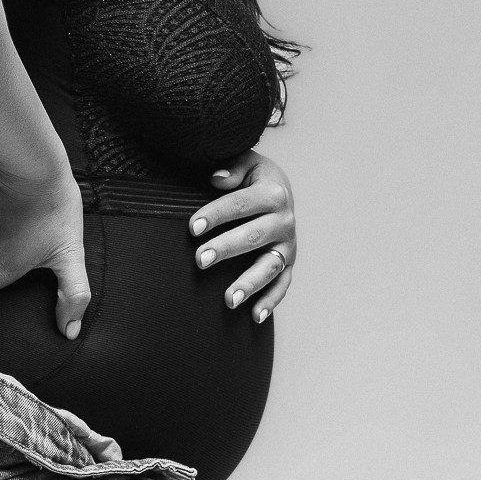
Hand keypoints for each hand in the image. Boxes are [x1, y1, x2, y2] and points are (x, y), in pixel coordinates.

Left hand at [187, 149, 295, 323]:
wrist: (279, 189)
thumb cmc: (254, 177)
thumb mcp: (247, 162)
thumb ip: (233, 167)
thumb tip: (217, 179)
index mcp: (273, 192)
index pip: (241, 204)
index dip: (216, 214)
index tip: (192, 227)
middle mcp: (285, 220)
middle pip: (254, 236)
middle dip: (226, 248)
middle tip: (199, 260)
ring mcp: (288, 245)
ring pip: (270, 266)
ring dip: (250, 283)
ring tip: (228, 300)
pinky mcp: (288, 263)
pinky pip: (282, 285)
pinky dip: (271, 301)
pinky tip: (254, 316)